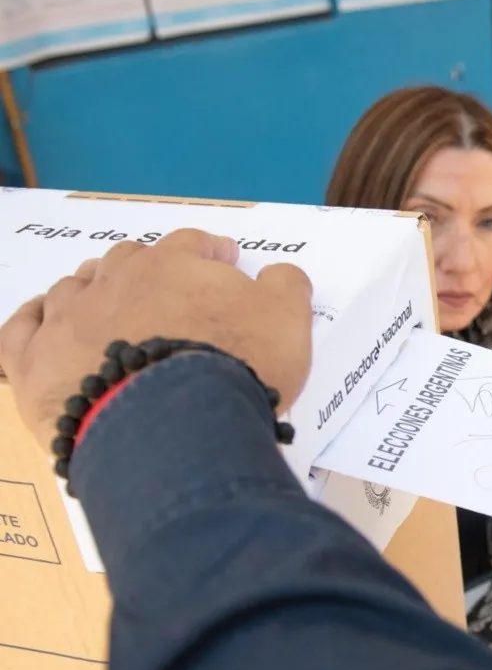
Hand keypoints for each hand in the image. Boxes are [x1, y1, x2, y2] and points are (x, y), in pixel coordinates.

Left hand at [0, 229, 313, 450]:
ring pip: (74, 288)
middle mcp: (116, 280)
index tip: (224, 261)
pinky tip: (43, 323)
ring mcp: (69, 319)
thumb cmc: (234, 367)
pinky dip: (32, 323)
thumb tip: (278, 274)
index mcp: (175, 265)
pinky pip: (20, 331)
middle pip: (129, 260)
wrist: (172, 425)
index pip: (193, 244)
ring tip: (107, 309)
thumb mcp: (288, 321)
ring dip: (92, 291)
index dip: (211, 252)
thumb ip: (286, 286)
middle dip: (150, 270)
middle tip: (168, 292)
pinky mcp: (35, 364)